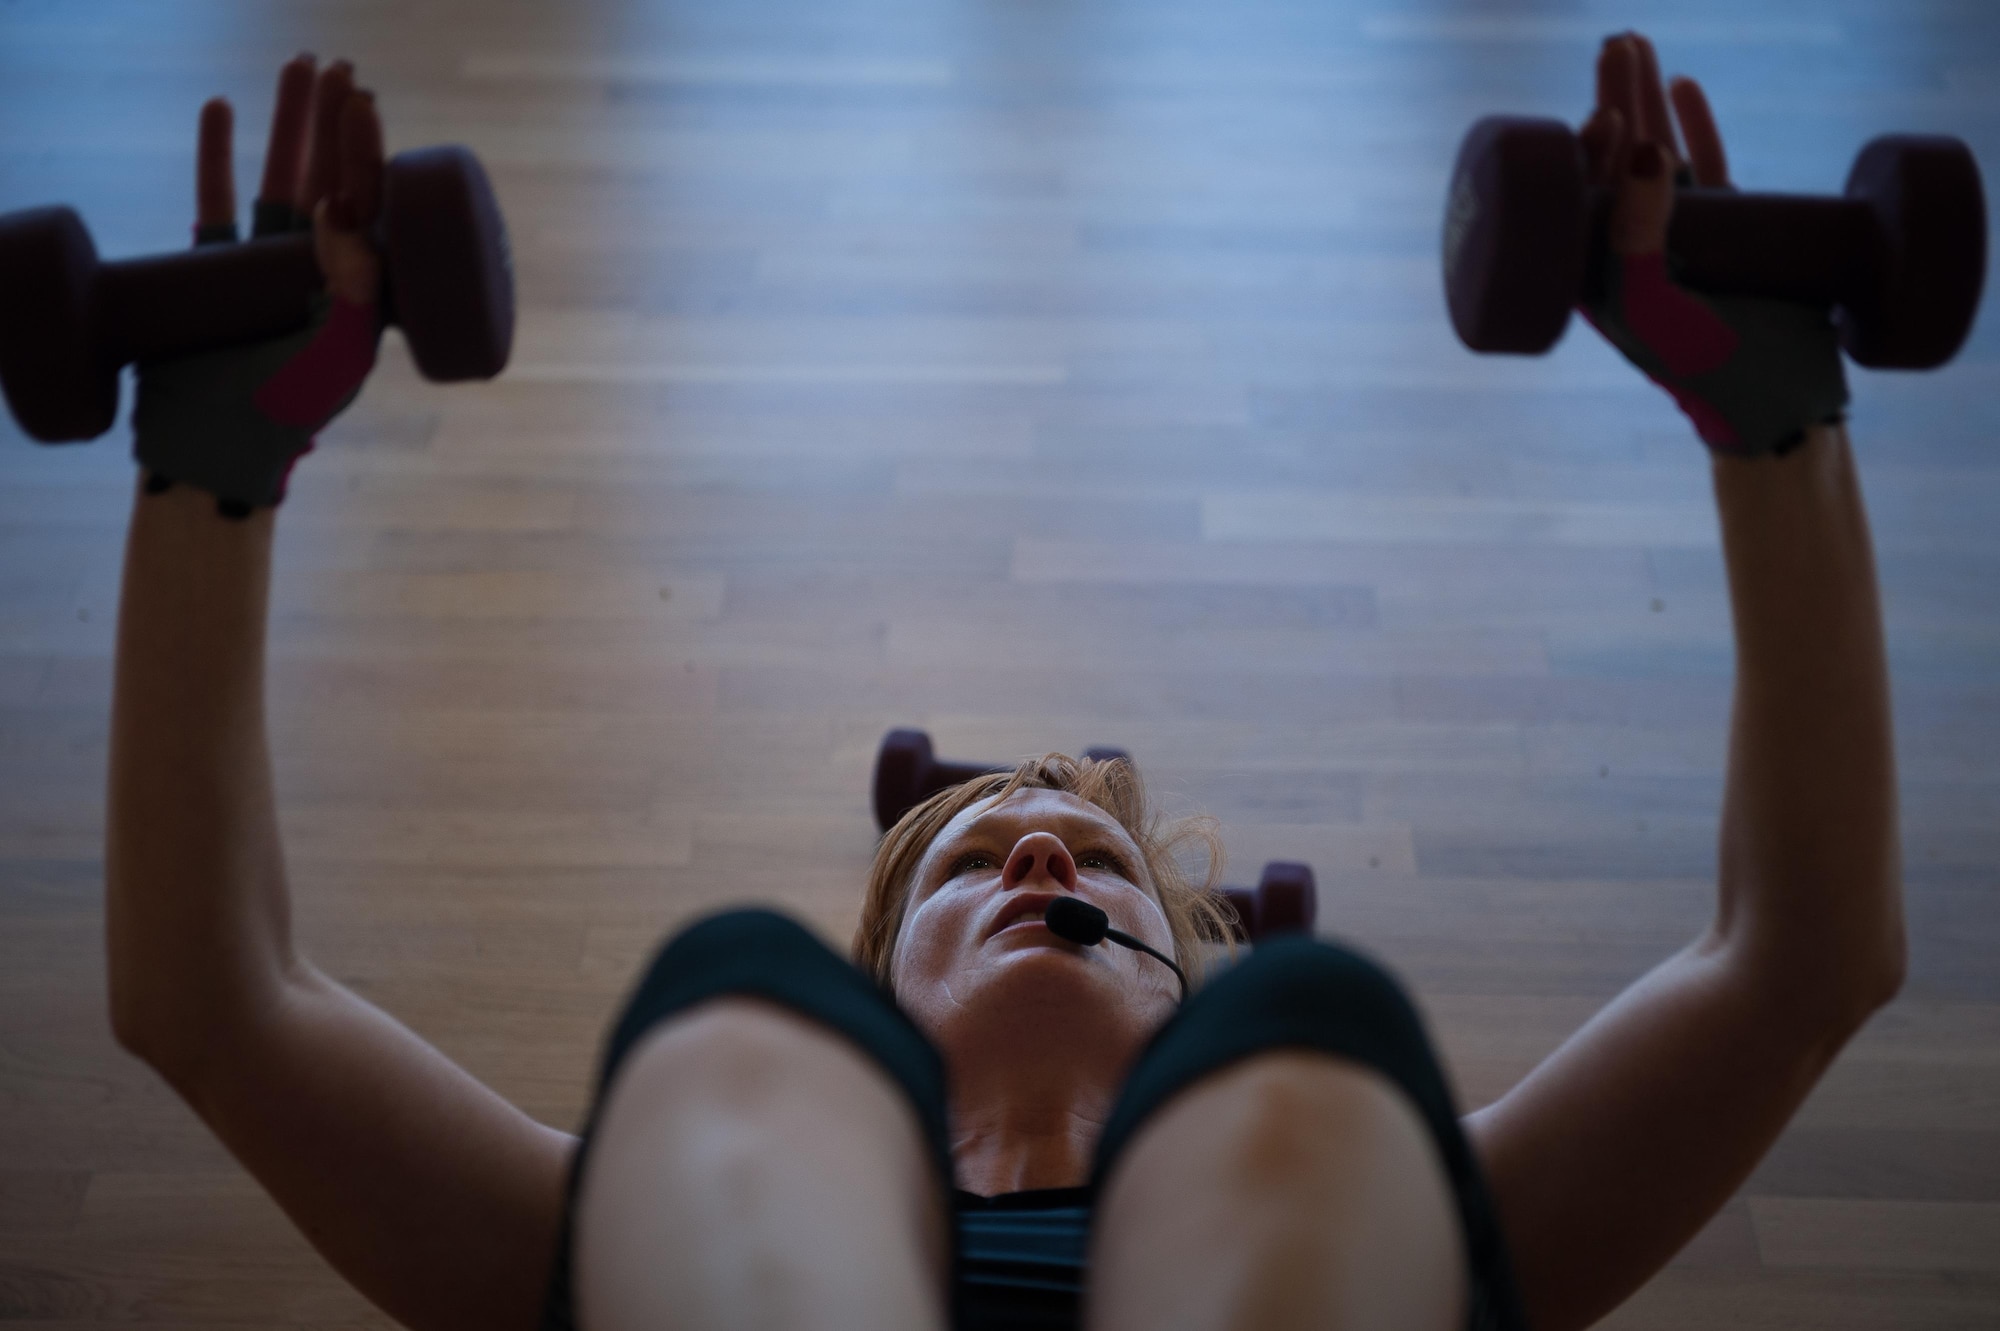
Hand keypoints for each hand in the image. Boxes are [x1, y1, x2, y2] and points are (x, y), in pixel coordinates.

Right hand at [135, 56, 384, 514]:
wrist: (211, 455)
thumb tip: (346, 212)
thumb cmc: (282, 419)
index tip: (365, 102)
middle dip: (336, 125)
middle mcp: (319, 277)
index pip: (373, 210)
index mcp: (360, 296)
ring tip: (297, 70)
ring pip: (278, 182)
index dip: (370, 152)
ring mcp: (264, 272)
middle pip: (332, 182)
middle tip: (341, 70)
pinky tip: (221, 111)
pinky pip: (216, 202)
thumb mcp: (331, 356)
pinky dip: (218, 156)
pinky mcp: (213, 275)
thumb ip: (350, 292)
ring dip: (287, 126)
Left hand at [1575, 33, 1847, 456]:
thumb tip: (1642, 150)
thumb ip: (1638, 238)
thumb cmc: (1702, 371)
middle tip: (1613, 42)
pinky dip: (1696, 126)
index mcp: (1594, 275)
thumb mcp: (1654, 308)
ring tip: (1634, 43)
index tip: (1605, 115)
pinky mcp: (1731, 238)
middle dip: (1613, 99)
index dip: (1588, 147)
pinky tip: (1683, 86)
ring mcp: (1681, 242)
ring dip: (1646, 99)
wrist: (1777, 408)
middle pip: (1615, 160)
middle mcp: (1629, 254)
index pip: (1580, 194)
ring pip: (1659, 154)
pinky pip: (1708, 170)